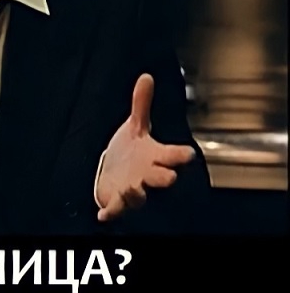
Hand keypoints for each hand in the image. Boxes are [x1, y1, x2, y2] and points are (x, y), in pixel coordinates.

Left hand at [96, 73, 195, 221]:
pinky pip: (116, 210)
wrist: (116, 175)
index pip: (172, 155)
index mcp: (155, 157)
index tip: (189, 154)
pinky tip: (103, 216)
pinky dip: (110, 213)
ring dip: (136, 194)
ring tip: (132, 187)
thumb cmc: (131, 153)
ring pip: (139, 196)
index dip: (180, 155)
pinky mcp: (117, 202)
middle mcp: (147, 176)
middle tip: (168, 177)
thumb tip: (145, 76)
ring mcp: (134, 190)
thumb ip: (140, 104)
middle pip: (160, 178)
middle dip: (164, 178)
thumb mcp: (135, 127)